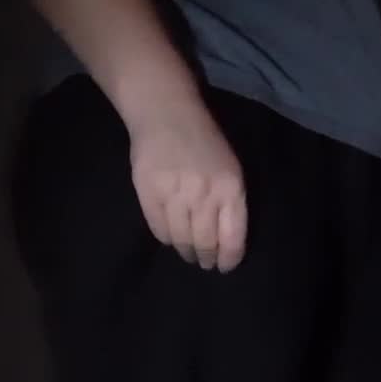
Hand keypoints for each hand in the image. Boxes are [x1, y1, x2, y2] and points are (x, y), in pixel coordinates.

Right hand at [127, 101, 246, 271]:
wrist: (167, 114)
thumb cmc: (205, 142)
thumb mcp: (231, 170)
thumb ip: (231, 203)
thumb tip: (226, 239)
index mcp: (230, 189)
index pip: (232, 238)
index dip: (229, 259)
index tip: (225, 266)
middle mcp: (204, 195)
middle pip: (205, 242)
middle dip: (207, 259)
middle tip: (206, 264)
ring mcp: (174, 194)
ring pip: (181, 239)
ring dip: (186, 252)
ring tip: (189, 255)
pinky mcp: (148, 192)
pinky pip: (159, 229)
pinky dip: (167, 239)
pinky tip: (171, 238)